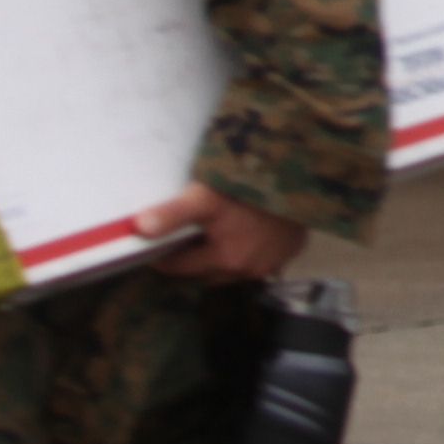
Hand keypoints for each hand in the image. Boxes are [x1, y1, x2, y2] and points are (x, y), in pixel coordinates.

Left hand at [136, 183, 305, 283]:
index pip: (178, 266)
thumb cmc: (251, 185)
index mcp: (225, 259)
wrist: (304, 174)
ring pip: (232, 265)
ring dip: (221, 253)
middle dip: (194, 254)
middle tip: (187, 229)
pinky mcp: (291, 250)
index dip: (164, 252)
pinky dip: (248, 248)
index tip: (157, 237)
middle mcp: (248, 268)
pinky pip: (259, 257)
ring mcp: (272, 262)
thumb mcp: (207, 197)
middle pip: (206, 269)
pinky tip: (246, 228)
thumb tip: (139, 227)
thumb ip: (174, 213)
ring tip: (216, 229)